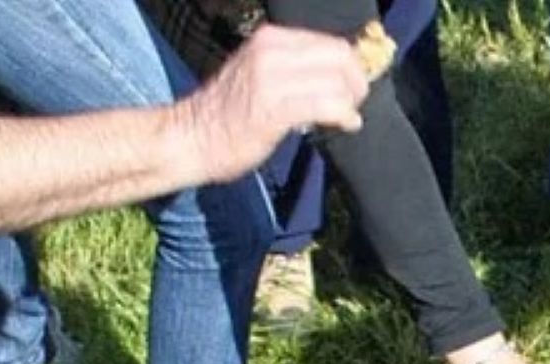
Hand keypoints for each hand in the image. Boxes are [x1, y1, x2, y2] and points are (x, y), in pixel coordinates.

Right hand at [178, 25, 368, 182]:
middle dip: (357, 83)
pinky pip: (326, 104)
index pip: (331, 43)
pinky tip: (345, 125)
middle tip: (354, 105)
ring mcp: (271, 77)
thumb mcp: (261, 74)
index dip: (351, 68)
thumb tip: (336, 78)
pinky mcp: (274, 108)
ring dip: (351, 102)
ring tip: (346, 118)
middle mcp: (270, 50)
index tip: (352, 90)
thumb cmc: (230, 114)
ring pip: (336, 81)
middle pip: (340, 57)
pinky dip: (343, 115)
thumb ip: (295, 70)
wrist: (193, 137)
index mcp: (269, 39)